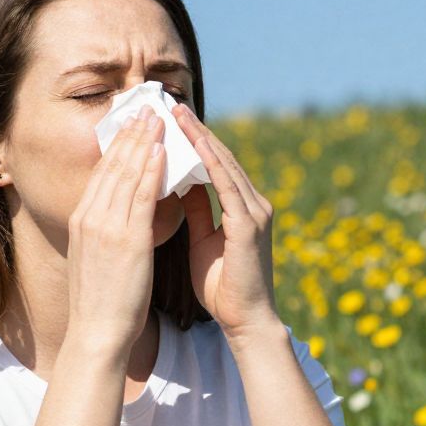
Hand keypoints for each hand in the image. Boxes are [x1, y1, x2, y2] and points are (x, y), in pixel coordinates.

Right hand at [66, 109, 167, 354]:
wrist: (97, 333)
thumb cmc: (102, 303)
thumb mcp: (98, 257)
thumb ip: (108, 232)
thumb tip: (124, 215)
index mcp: (81, 220)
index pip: (100, 173)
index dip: (116, 145)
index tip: (130, 124)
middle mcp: (89, 217)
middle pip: (111, 165)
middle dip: (129, 134)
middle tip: (146, 109)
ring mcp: (105, 227)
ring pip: (125, 174)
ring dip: (142, 142)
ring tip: (157, 118)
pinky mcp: (126, 240)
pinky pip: (140, 196)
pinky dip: (150, 170)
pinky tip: (162, 151)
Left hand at [168, 101, 280, 338]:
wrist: (245, 321)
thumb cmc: (222, 288)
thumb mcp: (203, 241)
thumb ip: (197, 211)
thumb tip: (181, 184)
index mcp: (243, 209)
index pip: (216, 165)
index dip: (194, 141)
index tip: (169, 121)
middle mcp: (254, 204)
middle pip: (221, 156)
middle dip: (195, 130)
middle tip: (170, 104)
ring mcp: (255, 212)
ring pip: (224, 163)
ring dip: (200, 136)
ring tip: (176, 113)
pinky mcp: (249, 224)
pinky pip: (226, 184)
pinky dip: (209, 161)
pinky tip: (192, 142)